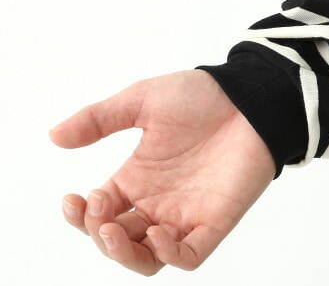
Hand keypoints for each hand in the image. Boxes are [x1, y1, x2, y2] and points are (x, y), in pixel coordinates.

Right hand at [49, 69, 275, 275]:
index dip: (81, 215)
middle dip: (98, 235)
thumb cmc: (201, 96)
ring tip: (112, 230)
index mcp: (139, 177)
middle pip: (118, 241)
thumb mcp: (143, 101)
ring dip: (124, 254)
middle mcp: (159, 201)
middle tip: (95, 212)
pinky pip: (190, 255)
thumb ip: (101, 118)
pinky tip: (156, 233)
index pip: (100, 212)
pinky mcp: (216, 219)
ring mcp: (187, 213)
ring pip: (147, 259)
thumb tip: (53, 136)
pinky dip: (169, 255)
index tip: (74, 197)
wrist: (248, 96)